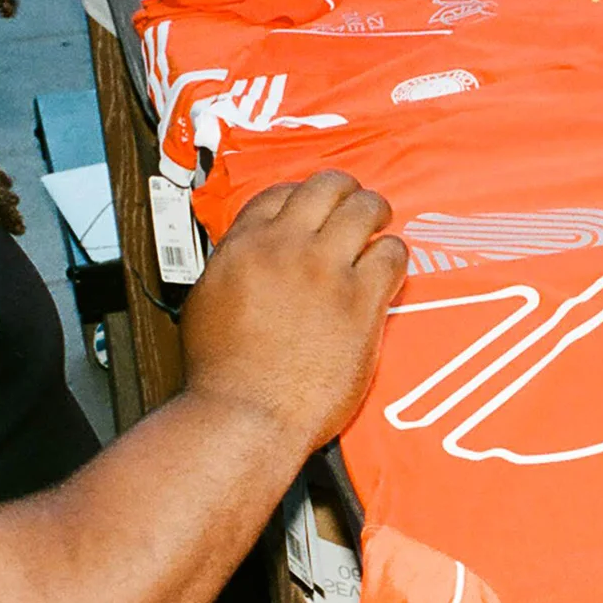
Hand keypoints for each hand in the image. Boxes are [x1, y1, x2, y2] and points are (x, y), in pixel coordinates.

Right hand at [179, 170, 407, 450]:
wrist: (247, 414)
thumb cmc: (224, 376)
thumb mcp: (207, 304)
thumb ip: (233, 271)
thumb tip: (248, 262)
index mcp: (244, 247)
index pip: (280, 194)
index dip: (303, 196)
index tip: (313, 208)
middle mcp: (286, 248)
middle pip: (326, 187)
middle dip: (345, 191)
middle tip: (354, 204)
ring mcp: (326, 271)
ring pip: (364, 209)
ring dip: (376, 212)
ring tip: (380, 223)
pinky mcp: (361, 301)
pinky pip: (392, 254)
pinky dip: (394, 255)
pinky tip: (390, 267)